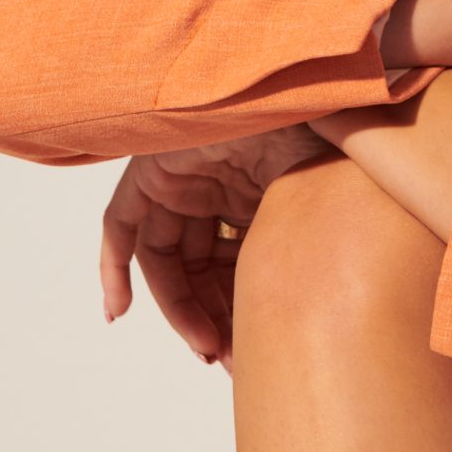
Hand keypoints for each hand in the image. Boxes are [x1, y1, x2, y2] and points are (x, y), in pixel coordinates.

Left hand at [99, 124, 334, 372]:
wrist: (302, 92)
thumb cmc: (328, 137)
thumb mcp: (322, 202)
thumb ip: (309, 240)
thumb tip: (336, 302)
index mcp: (256, 192)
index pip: (236, 261)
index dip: (241, 306)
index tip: (253, 348)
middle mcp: (217, 187)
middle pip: (202, 268)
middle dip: (216, 318)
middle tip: (233, 359)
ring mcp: (184, 177)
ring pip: (168, 259)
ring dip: (182, 309)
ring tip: (207, 347)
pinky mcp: (153, 169)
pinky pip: (121, 226)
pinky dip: (115, 268)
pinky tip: (118, 313)